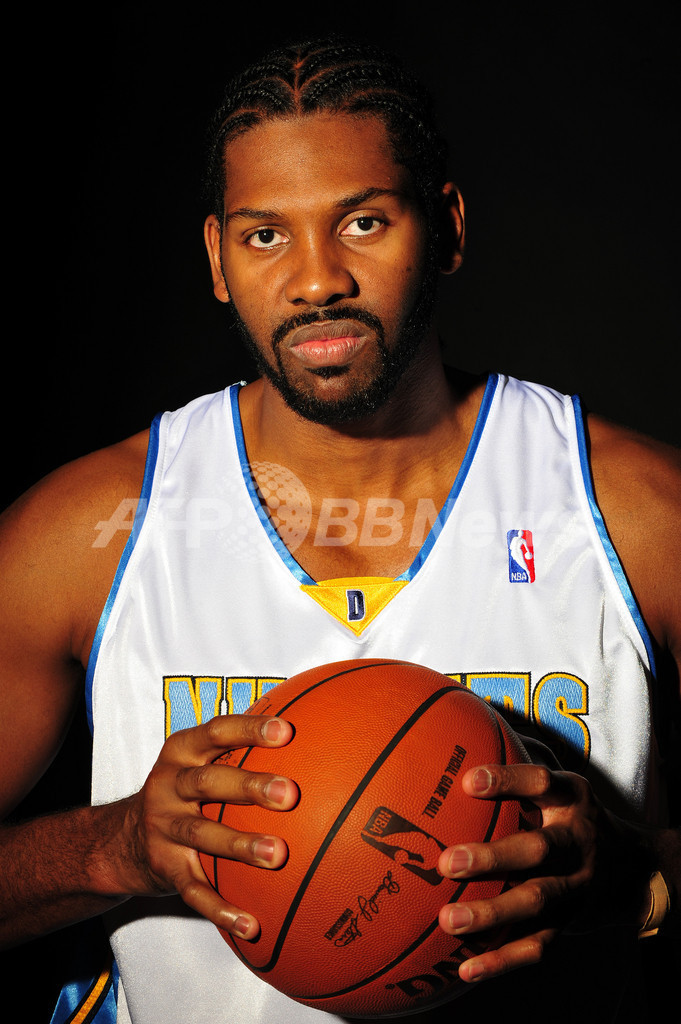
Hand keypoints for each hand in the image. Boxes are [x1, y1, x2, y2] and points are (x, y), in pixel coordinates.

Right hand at [111, 714, 297, 939]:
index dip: (249, 729)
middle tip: (289, 793)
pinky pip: (194, 890)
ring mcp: (164, 829)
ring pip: (202, 835)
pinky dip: (221, 908)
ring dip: (240, 846)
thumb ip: (239, 743)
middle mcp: (169, 786)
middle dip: (249, 785)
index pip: (216, 731)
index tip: (285, 731)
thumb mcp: (198, 758)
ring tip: (278, 855)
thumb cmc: (183, 790)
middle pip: (208, 782)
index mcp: (182, 752)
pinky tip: (252, 924)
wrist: (120, 839)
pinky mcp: (165, 868)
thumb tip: (306, 722)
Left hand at [436, 763, 651, 982]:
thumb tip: (457, 744)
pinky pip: (537, 944)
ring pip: (536, 901)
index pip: (541, 782)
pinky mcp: (570, 922)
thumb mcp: (557, 785)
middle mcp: (577, 841)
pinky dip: (502, 959)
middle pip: (538, 849)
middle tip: (447, 862)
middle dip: (493, 857)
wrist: (631, 866)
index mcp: (570, 799)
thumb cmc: (568, 815)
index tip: (467, 782)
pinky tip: (466, 966)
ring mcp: (576, 885)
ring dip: (492, 913)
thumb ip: (516, 772)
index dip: (507, 781)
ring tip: (448, 919)